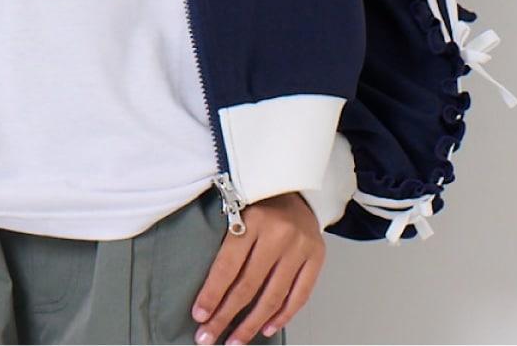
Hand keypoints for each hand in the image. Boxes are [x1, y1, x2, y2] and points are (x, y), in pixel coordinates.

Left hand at [190, 191, 324, 344]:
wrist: (296, 185)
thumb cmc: (260, 200)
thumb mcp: (237, 207)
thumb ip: (227, 240)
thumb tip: (207, 286)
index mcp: (252, 218)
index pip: (227, 265)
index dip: (212, 294)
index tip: (199, 316)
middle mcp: (278, 234)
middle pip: (248, 285)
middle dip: (226, 316)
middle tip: (208, 337)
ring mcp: (300, 247)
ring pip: (273, 296)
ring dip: (251, 324)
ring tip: (235, 341)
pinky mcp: (317, 257)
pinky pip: (299, 296)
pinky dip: (282, 316)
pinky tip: (265, 329)